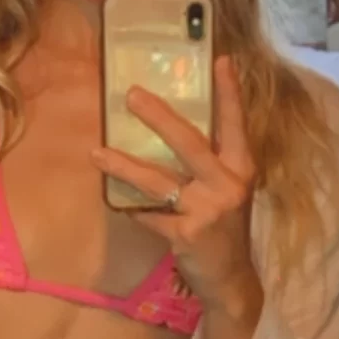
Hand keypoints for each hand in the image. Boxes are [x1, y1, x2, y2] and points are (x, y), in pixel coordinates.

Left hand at [92, 56, 259, 316]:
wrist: (231, 279)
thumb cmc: (226, 227)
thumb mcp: (230, 190)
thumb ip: (212, 162)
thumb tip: (171, 126)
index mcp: (242, 168)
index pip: (235, 124)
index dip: (229, 93)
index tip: (220, 59)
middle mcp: (227, 185)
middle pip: (189, 142)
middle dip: (159, 117)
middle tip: (131, 95)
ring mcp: (207, 210)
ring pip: (157, 181)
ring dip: (123, 165)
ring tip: (96, 153)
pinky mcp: (186, 234)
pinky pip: (149, 216)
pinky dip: (133, 209)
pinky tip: (117, 202)